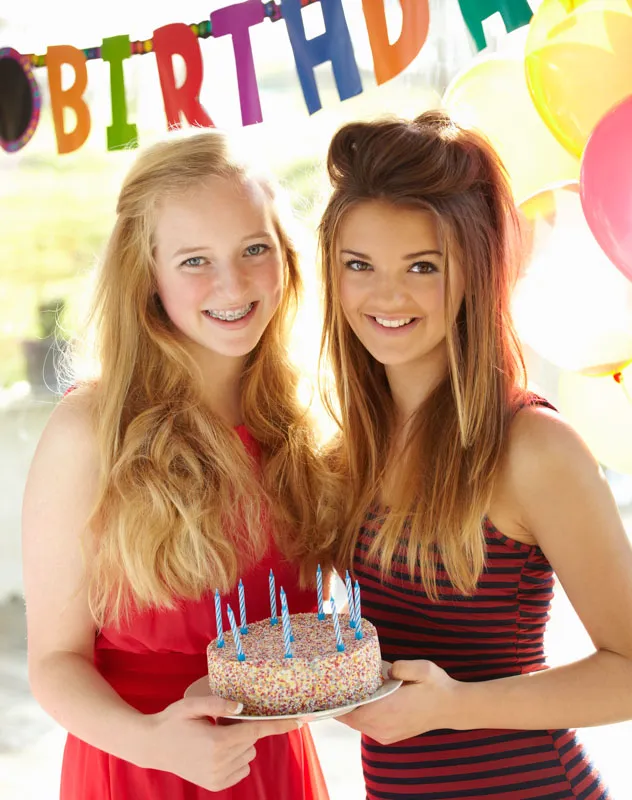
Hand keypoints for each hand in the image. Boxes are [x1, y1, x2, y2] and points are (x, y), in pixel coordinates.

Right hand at [143, 695, 299, 790]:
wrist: (152, 746)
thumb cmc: (173, 720)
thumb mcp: (193, 704)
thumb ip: (219, 704)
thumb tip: (242, 708)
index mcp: (218, 741)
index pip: (257, 731)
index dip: (280, 725)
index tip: (301, 721)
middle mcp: (220, 762)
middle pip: (251, 742)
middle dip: (243, 731)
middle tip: (221, 724)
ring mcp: (217, 777)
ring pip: (247, 755)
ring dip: (239, 745)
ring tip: (213, 738)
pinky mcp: (214, 785)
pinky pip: (240, 769)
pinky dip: (234, 759)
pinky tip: (214, 752)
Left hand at [337, 660, 460, 743]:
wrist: (452, 707)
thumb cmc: (436, 686)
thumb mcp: (421, 669)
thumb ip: (400, 667)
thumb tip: (383, 670)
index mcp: (388, 710)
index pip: (351, 711)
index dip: (337, 702)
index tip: (328, 689)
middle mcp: (384, 727)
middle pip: (350, 718)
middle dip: (341, 704)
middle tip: (334, 685)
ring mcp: (386, 734)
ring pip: (357, 724)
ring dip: (351, 710)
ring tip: (346, 691)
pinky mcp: (389, 737)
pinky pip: (366, 727)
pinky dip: (360, 716)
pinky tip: (362, 701)